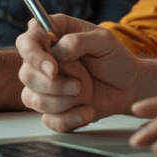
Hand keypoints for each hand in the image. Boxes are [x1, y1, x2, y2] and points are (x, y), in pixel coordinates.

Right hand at [15, 13, 146, 130]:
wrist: (130, 86)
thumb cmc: (116, 59)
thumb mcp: (104, 41)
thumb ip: (78, 41)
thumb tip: (56, 52)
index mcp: (54, 37)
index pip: (26, 42)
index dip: (33, 55)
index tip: (53, 68)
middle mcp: (45, 61)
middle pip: (26, 74)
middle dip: (53, 85)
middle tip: (79, 84)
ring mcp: (47, 86)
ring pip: (32, 99)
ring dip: (61, 102)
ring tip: (85, 95)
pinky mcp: (54, 109)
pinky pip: (48, 119)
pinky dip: (69, 118)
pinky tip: (87, 111)